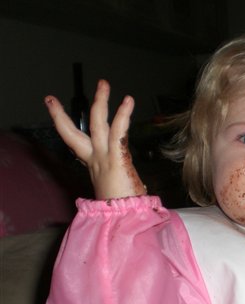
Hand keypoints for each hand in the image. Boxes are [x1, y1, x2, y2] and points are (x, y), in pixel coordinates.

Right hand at [45, 79, 146, 199]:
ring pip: (97, 124)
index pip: (76, 145)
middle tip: (50, 99)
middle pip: (73, 134)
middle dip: (61, 116)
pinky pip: (118, 132)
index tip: (57, 118)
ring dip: (100, 102)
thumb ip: (121, 184)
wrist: (126, 220)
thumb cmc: (126, 207)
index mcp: (94, 168)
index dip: (66, 130)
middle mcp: (95, 161)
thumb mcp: (118, 192)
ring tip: (103, 83)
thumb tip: (136, 187)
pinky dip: (123, 115)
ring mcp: (104, 158)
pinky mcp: (117, 158)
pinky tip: (128, 100)